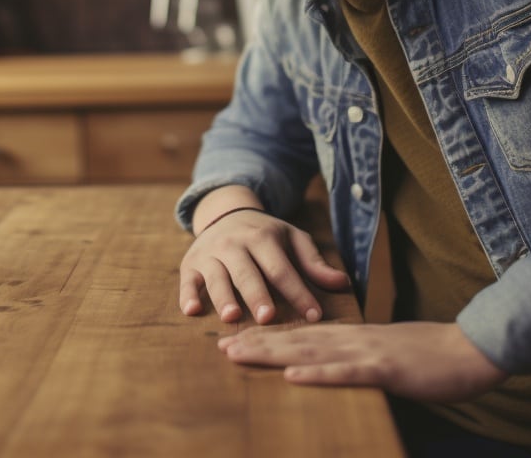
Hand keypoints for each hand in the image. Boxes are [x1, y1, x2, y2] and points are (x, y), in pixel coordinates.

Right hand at [179, 198, 350, 324]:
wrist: (225, 214)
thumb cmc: (265, 235)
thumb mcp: (292, 240)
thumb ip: (314, 263)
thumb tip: (342, 284)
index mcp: (263, 238)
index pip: (282, 269)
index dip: (298, 293)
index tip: (314, 315)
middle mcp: (235, 244)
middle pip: (248, 273)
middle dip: (257, 295)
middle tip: (267, 317)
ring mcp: (210, 254)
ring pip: (217, 277)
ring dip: (223, 297)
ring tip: (232, 317)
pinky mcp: (191, 264)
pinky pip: (188, 280)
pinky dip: (188, 295)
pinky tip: (192, 310)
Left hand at [218, 321, 508, 402]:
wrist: (473, 350)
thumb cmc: (433, 356)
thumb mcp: (389, 354)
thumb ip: (361, 357)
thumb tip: (335, 363)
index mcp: (354, 338)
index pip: (301, 336)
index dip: (266, 337)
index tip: (234, 339)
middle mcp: (354, 340)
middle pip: (295, 340)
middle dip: (256, 343)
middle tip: (219, 344)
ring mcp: (368, 353)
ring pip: (310, 351)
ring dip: (271, 353)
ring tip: (238, 353)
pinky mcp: (386, 369)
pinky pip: (346, 372)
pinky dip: (318, 373)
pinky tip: (292, 375)